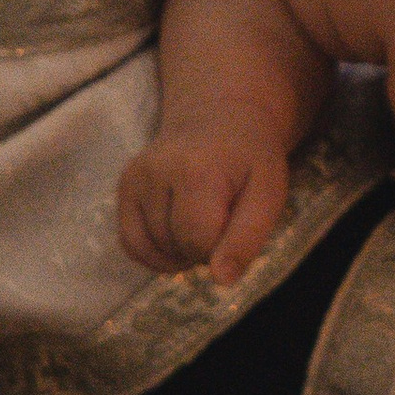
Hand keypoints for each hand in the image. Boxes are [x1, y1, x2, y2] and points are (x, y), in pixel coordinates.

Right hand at [117, 130, 292, 285]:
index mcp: (196, 171)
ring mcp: (135, 177)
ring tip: (202, 219)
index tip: (237, 223)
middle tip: (222, 217)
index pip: (199, 242)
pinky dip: (154, 253)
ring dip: (180, 251)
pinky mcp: (125, 186)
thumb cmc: (251, 158)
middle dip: (202, 248)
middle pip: (175, 247)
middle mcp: (156, 171)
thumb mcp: (269, 192)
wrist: (221, 115)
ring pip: (152, 249)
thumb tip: (220, 279)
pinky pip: (131, 244)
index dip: (223, 248)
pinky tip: (178, 236)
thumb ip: (248, 237)